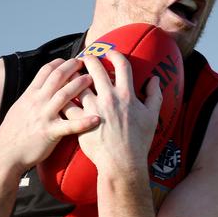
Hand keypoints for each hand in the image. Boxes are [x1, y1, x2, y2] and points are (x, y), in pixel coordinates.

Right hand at [0, 58, 100, 172]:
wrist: (5, 153)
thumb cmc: (12, 134)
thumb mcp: (19, 109)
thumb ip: (31, 98)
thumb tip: (38, 90)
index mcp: (30, 95)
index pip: (45, 71)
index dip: (59, 63)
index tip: (69, 60)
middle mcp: (37, 102)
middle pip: (57, 78)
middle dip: (72, 67)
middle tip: (85, 63)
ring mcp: (44, 116)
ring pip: (64, 95)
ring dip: (79, 85)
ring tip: (92, 79)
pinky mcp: (50, 133)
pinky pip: (70, 126)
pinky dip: (84, 122)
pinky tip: (97, 119)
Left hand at [64, 53, 161, 173]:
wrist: (123, 164)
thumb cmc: (139, 142)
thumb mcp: (152, 117)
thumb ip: (155, 95)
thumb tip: (154, 79)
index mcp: (127, 94)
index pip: (121, 63)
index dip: (114, 54)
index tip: (108, 53)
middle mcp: (109, 98)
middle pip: (94, 67)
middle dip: (89, 58)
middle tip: (85, 59)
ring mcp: (93, 109)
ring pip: (77, 83)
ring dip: (74, 76)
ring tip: (72, 76)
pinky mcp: (81, 121)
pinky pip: (68, 104)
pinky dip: (64, 98)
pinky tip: (62, 96)